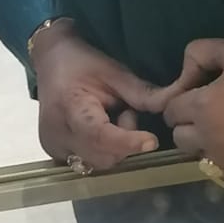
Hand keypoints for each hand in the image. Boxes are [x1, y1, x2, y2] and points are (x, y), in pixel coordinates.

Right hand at [32, 21, 162, 170]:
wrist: (50, 59)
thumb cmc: (82, 62)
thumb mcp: (114, 71)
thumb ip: (142, 93)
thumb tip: (173, 106)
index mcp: (69, 106)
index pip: (99, 135)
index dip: (127, 141)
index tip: (152, 141)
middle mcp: (56, 133)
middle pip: (103, 155)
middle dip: (124, 142)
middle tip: (126, 112)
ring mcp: (54, 146)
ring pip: (98, 162)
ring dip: (114, 147)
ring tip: (112, 119)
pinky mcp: (55, 153)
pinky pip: (88, 162)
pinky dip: (102, 150)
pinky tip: (99, 129)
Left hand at [160, 37, 223, 176]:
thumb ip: (198, 54)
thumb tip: (184, 71)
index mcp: (202, 108)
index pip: (169, 112)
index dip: (179, 101)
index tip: (194, 93)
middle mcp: (211, 139)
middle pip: (179, 139)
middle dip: (187, 124)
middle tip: (207, 111)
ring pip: (201, 156)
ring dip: (206, 142)